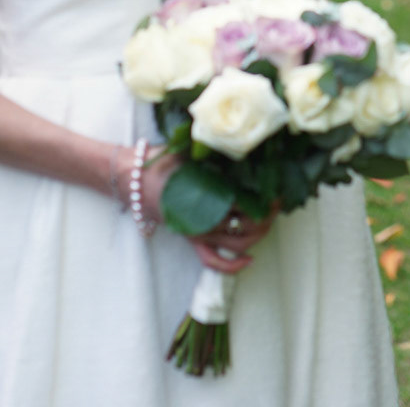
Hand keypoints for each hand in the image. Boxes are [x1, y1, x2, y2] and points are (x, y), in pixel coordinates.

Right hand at [139, 148, 276, 272]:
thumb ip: (213, 151)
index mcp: (204, 196)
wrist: (132, 178)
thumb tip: (241, 145)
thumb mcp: (188, 151)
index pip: (244, 203)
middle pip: (246, 226)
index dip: (265, 198)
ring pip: (236, 244)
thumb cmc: (161, 161)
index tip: (277, 188)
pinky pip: (212, 260)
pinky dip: (232, 266)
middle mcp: (203, 219)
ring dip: (257, 237)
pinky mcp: (192, 239)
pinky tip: (249, 260)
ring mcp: (198, 232)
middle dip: (267, 217)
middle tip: (277, 203)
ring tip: (269, 221)